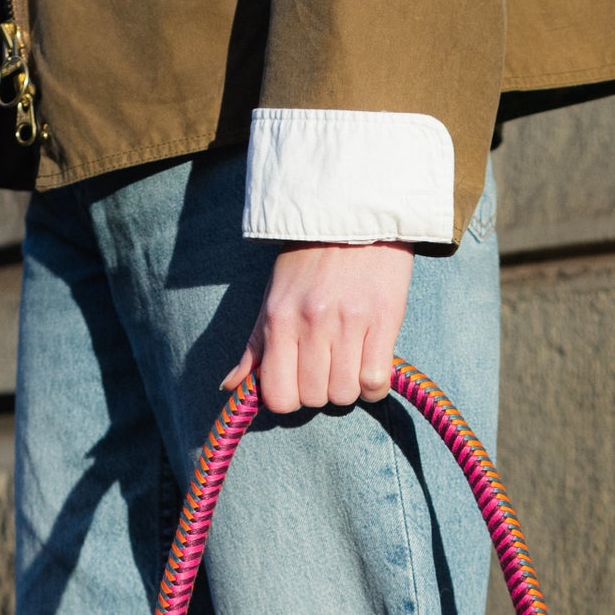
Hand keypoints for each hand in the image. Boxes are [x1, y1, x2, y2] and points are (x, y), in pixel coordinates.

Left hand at [222, 242, 414, 414]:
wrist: (355, 215)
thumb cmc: (309, 259)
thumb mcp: (273, 298)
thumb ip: (255, 347)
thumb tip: (230, 387)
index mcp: (279, 320)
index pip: (278, 396)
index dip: (290, 399)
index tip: (299, 383)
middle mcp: (311, 323)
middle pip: (315, 398)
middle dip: (321, 391)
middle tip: (328, 368)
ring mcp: (349, 323)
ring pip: (345, 393)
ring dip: (349, 387)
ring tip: (350, 363)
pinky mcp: (384, 319)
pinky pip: (376, 380)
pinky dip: (374, 385)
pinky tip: (371, 367)